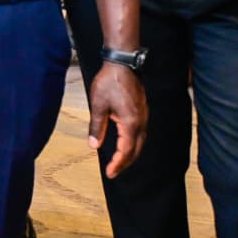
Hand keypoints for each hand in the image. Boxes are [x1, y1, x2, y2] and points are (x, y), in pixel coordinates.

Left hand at [88, 62, 147, 178]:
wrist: (122, 64)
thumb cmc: (109, 82)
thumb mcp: (98, 105)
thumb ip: (96, 127)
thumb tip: (93, 145)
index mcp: (131, 123)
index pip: (126, 150)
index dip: (118, 164)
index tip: (110, 173)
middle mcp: (141, 122)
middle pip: (136, 149)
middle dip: (125, 162)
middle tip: (113, 171)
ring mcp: (143, 116)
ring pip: (140, 142)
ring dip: (130, 154)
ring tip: (118, 162)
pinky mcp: (142, 111)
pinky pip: (139, 133)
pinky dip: (133, 143)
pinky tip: (125, 144)